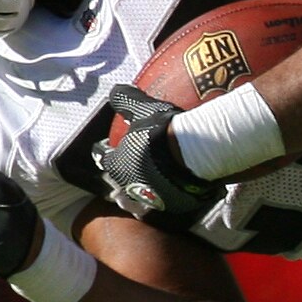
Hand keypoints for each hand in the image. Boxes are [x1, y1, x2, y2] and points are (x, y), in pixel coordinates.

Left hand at [92, 85, 221, 231]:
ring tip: (158, 184)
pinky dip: (173, 200)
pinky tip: (180, 192)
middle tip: (137, 168)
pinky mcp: (176, 210)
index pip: (104, 157)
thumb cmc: (164, 131)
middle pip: (122, 184)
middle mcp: (131, 188)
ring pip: (145, 200)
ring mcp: (154, 203)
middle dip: (127, 176)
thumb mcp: (143, 108)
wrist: (197, 155)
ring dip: (148, 192)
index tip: (109, 147)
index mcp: (118, 164)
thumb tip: (115, 90)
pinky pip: (171, 207)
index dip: (106, 150)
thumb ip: (126, 100)